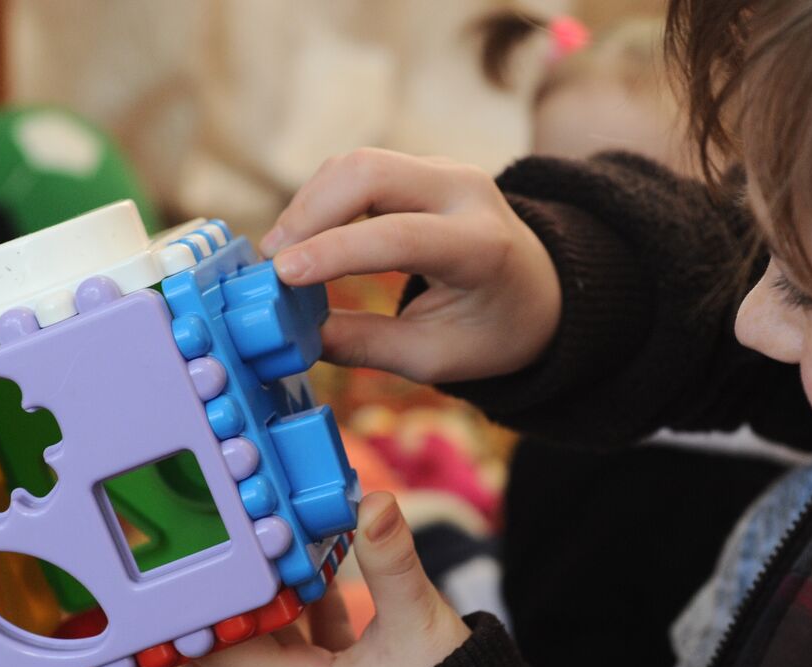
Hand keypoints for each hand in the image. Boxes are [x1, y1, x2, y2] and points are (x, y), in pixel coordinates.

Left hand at [186, 492, 470, 666]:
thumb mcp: (421, 627)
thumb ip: (392, 564)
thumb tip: (374, 505)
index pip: (220, 654)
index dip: (199, 610)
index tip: (189, 558)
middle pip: (227, 647)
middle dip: (220, 596)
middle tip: (208, 538)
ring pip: (262, 641)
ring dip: (260, 595)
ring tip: (253, 540)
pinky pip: (297, 641)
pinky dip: (296, 604)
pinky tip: (307, 561)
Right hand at [261, 148, 561, 383]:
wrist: (540, 290)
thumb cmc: (490, 331)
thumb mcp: (435, 357)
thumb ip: (367, 346)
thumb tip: (296, 336)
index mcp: (481, 246)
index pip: (401, 236)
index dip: (335, 251)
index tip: (282, 275)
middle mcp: (466, 192)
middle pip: (370, 173)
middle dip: (309, 213)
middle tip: (272, 264)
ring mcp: (444, 170)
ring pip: (356, 163)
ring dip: (308, 205)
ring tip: (281, 257)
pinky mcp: (421, 167)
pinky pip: (360, 169)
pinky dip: (321, 200)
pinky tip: (302, 239)